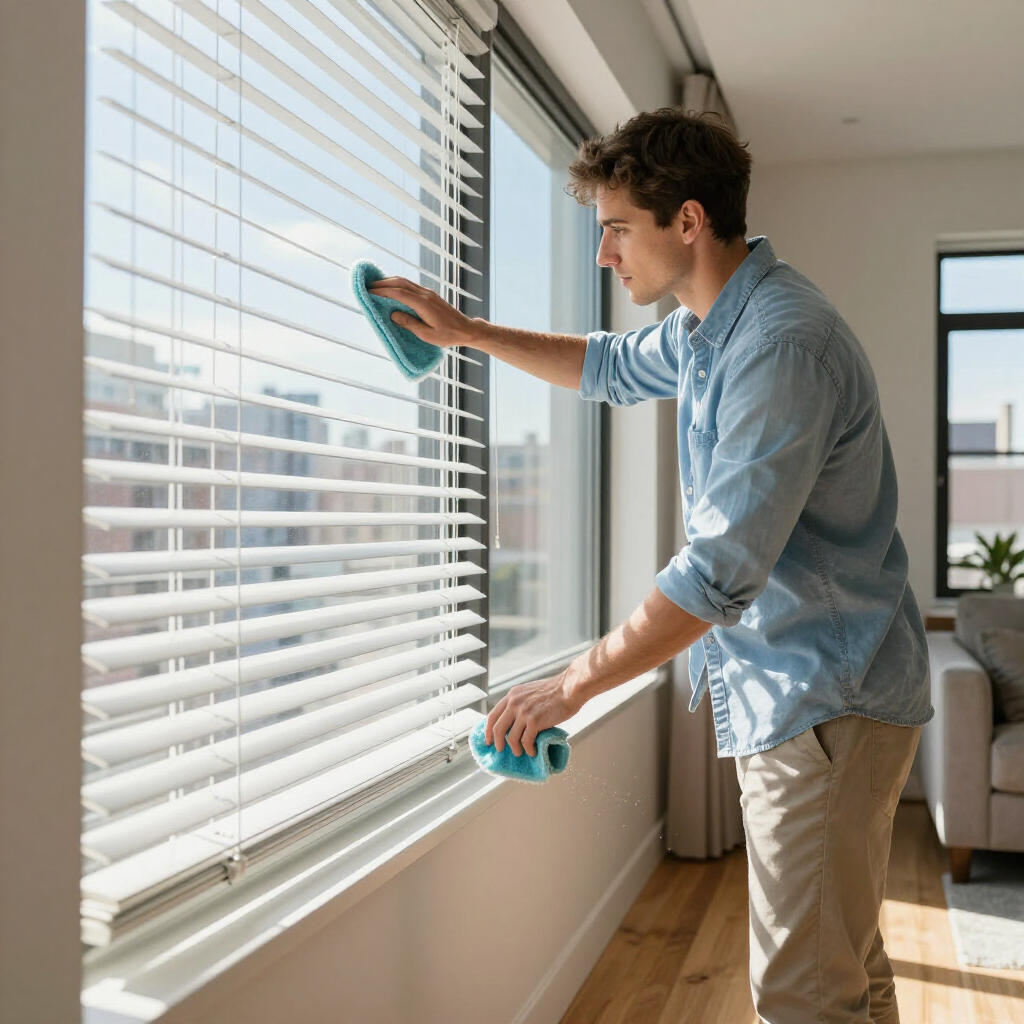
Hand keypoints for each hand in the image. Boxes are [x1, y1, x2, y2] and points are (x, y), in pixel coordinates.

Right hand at [368, 276, 490, 348]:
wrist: (466, 329)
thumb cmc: (448, 335)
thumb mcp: (427, 335)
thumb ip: (410, 324)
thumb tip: (393, 314)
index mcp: (424, 304)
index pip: (399, 293)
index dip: (383, 291)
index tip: (369, 292)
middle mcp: (425, 295)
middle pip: (400, 283)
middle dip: (383, 283)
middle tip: (367, 286)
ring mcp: (428, 293)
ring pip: (405, 282)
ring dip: (390, 282)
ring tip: (376, 286)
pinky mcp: (430, 295)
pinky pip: (411, 286)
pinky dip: (398, 285)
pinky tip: (392, 289)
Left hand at [484, 671, 581, 756]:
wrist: (569, 688)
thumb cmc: (555, 691)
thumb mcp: (530, 692)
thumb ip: (520, 702)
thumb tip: (515, 721)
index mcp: (512, 695)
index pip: (492, 715)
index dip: (488, 730)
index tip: (488, 740)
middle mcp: (514, 703)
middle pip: (497, 728)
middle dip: (497, 742)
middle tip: (500, 750)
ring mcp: (523, 712)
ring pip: (511, 738)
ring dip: (515, 749)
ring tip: (520, 753)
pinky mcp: (534, 721)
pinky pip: (526, 741)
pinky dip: (528, 749)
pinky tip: (533, 751)